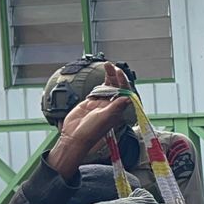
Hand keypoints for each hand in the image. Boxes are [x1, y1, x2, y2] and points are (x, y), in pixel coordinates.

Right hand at [51, 63, 131, 180]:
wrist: (74, 137)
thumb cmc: (91, 132)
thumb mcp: (104, 118)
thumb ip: (116, 107)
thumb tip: (129, 98)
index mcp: (118, 110)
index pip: (124, 93)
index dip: (123, 82)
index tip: (119, 73)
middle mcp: (111, 106)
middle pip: (117, 88)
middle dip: (116, 76)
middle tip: (112, 66)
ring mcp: (101, 104)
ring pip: (108, 87)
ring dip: (109, 77)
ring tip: (108, 66)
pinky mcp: (91, 103)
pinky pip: (98, 90)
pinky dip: (100, 82)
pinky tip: (102, 75)